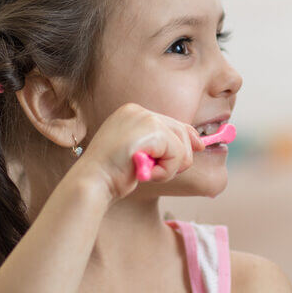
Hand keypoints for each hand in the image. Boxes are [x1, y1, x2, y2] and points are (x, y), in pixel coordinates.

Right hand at [71, 103, 205, 200]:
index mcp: (132, 113)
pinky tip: (146, 173)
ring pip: (181, 145)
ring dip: (170, 167)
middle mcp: (138, 110)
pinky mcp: (152, 131)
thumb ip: (162, 145)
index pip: (171, 122)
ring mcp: (145, 118)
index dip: (186, 139)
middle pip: (181, 131)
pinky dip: (166, 171)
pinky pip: (177, 154)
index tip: (198, 147)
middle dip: (178, 158)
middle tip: (157, 172)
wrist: (93, 182)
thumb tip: (199, 143)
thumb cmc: (112, 173)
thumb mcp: (139, 154)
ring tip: (147, 172)